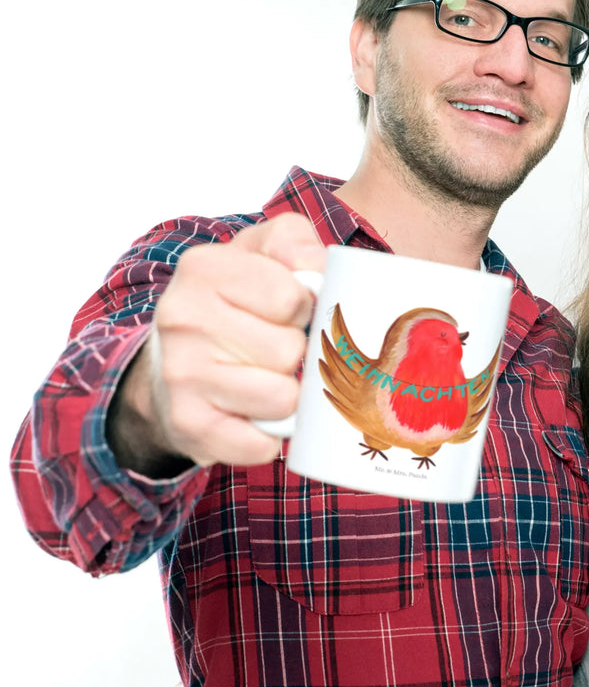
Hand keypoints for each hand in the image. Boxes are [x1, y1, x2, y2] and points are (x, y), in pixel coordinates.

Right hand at [109, 212, 324, 470]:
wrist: (172, 364)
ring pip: (283, 399)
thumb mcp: (261, 253)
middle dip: (294, 353)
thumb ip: (294, 241)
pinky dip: (269, 436)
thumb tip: (318, 268)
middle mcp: (182, 318)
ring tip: (263, 377)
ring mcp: (181, 375)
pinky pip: (262, 444)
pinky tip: (251, 414)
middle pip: (289, 351)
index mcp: (204, 268)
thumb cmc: (235, 303)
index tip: (284, 311)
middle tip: (270, 347)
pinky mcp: (188, 426)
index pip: (293, 298)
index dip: (303, 308)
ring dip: (286, 395)